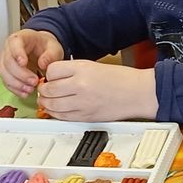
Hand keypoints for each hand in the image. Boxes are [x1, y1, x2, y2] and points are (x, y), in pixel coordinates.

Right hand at [0, 29, 63, 98]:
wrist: (42, 51)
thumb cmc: (45, 47)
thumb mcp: (54, 47)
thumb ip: (51, 54)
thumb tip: (43, 63)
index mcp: (20, 38)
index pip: (14, 43)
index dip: (17, 53)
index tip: (23, 63)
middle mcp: (9, 49)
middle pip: (8, 61)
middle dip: (20, 74)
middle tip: (34, 81)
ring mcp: (6, 62)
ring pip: (5, 74)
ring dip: (17, 84)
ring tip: (31, 90)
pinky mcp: (7, 74)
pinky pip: (7, 82)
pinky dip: (15, 89)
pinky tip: (25, 93)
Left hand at [38, 60, 157, 121]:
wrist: (138, 93)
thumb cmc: (120, 79)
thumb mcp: (93, 66)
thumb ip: (72, 71)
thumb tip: (54, 78)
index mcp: (82, 69)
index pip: (52, 70)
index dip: (49, 74)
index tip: (51, 76)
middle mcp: (80, 85)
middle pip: (49, 89)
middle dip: (44, 90)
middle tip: (45, 89)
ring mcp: (82, 103)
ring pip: (52, 105)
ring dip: (46, 103)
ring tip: (48, 100)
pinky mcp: (86, 117)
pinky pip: (62, 117)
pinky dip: (55, 114)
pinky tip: (57, 110)